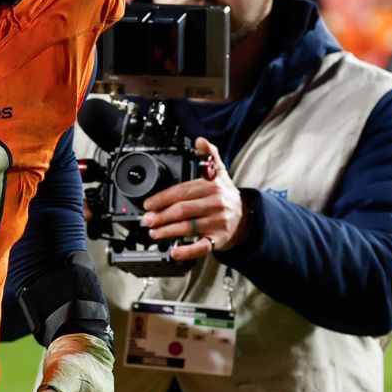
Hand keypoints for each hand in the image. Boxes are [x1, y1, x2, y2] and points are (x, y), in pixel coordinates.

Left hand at [141, 137, 245, 261]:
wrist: (244, 218)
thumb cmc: (225, 194)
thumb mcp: (219, 172)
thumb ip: (210, 155)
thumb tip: (201, 140)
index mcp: (212, 187)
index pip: (183, 191)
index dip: (163, 198)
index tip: (148, 203)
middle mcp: (216, 204)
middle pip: (183, 210)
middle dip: (161, 216)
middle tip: (147, 220)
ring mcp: (218, 223)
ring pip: (189, 228)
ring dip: (168, 231)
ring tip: (153, 233)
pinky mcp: (218, 240)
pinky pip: (201, 247)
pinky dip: (186, 251)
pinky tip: (174, 252)